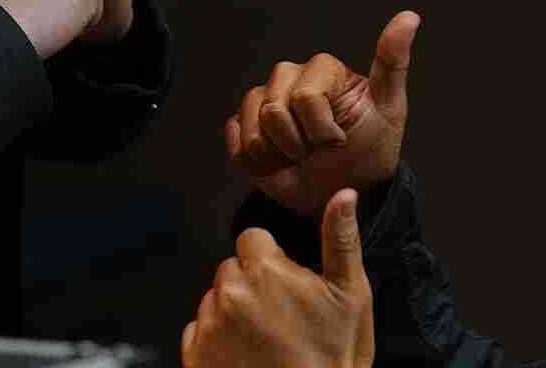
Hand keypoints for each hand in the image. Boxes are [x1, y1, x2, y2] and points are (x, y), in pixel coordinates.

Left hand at [182, 189, 372, 367]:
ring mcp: (208, 328)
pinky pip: (198, 333)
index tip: (287, 286)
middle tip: (281, 318)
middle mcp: (228, 294)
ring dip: (234, 313)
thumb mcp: (350, 296)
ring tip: (265, 342)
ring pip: (215, 301)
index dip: (272, 260)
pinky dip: (217, 341)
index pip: (252, 239)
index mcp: (263, 270)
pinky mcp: (195, 356)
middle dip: (251, 285)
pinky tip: (246, 358)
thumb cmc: (334, 358)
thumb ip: (340, 239)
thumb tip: (344, 195)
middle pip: (231, 269)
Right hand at [228, 12, 417, 218]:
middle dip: (299, 144)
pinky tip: (280, 164)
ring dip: (279, 157)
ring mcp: (263, 101)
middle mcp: (288, 77)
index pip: (305, 97)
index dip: (321, 129)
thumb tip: (410, 16)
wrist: (346, 188)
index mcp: (322, 69)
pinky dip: (259, 165)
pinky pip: (237, 144)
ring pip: (253, 131)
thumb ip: (393, 61)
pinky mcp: (244, 126)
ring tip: (300, 158)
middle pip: (274, 111)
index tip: (341, 140)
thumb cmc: (370, 146)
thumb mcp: (389, 107)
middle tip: (319, 151)